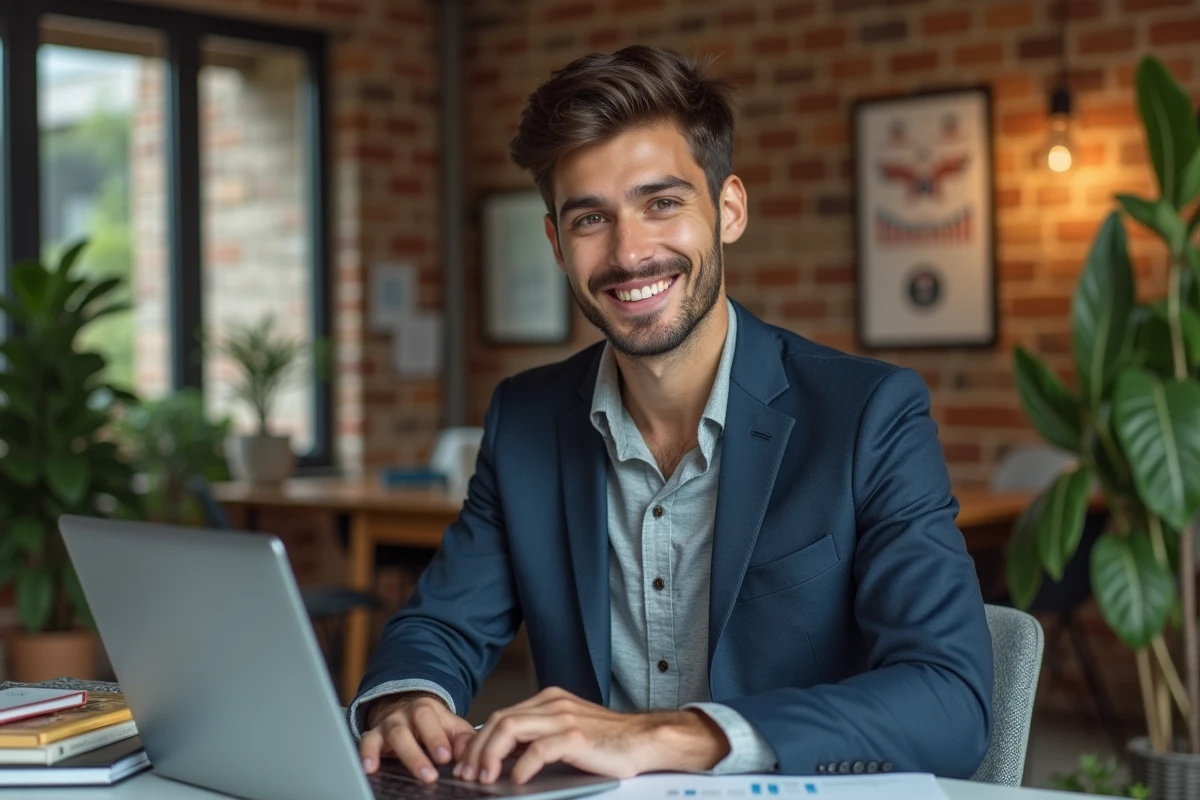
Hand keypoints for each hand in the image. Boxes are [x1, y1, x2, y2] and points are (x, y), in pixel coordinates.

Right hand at [359, 692, 475, 782]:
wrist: (409, 716)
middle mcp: (406, 713)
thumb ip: (463, 740)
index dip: (436, 738)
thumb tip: (469, 754)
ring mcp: (389, 724)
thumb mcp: (452, 729)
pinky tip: (370, 768)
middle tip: (430, 774)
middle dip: (419, 752)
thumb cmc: (435, 726)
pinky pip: (366, 741)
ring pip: (393, 735)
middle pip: (410, 728)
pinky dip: (366, 753)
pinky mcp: (373, 736)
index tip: (445, 757)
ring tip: (409, 774)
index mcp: (427, 708)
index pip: (431, 718)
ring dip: (403, 756)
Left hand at [454, 687, 729, 784]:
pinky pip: (538, 750)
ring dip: (491, 756)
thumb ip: (539, 737)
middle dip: (478, 749)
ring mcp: (564, 718)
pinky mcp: (576, 736)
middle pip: (500, 720)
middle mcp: (553, 703)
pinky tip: (517, 782)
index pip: (502, 715)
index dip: (480, 740)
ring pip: (511, 729)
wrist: (645, 740)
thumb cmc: (609, 741)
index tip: (469, 763)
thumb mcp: (568, 732)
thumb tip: (507, 758)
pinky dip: (522, 766)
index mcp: (549, 700)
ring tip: (486, 778)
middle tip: (469, 774)